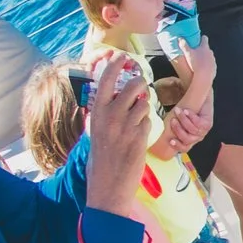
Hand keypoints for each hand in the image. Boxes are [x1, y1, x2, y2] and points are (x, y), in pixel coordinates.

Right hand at [80, 51, 149, 220]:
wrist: (107, 186)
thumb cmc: (100, 160)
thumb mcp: (94, 133)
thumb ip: (101, 114)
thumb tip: (109, 97)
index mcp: (95, 114)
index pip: (104, 81)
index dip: (114, 65)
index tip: (122, 56)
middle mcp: (109, 117)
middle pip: (133, 86)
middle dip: (140, 85)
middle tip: (140, 89)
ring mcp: (125, 127)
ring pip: (144, 103)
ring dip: (144, 108)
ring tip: (136, 119)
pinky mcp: (139, 137)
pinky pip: (149, 122)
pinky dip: (146, 126)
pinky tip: (138, 137)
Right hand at [162, 96, 212, 155]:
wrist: (201, 99)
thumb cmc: (186, 111)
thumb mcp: (176, 120)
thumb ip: (171, 127)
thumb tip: (161, 132)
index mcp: (189, 140)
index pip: (184, 148)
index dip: (178, 146)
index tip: (170, 140)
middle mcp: (197, 137)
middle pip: (187, 140)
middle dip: (178, 130)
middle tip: (172, 120)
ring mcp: (204, 131)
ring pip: (192, 130)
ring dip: (183, 120)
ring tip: (177, 110)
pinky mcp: (208, 124)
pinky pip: (198, 123)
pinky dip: (191, 116)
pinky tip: (186, 110)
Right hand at [184, 39, 216, 85]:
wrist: (204, 75)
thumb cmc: (196, 63)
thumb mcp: (188, 53)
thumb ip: (184, 45)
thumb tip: (180, 38)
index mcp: (205, 47)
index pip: (205, 39)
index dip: (201, 38)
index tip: (199, 38)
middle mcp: (210, 53)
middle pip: (207, 48)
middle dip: (202, 49)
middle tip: (195, 51)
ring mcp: (213, 60)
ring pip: (209, 57)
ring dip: (205, 58)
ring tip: (198, 61)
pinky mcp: (214, 67)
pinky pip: (210, 65)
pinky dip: (207, 65)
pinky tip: (202, 68)